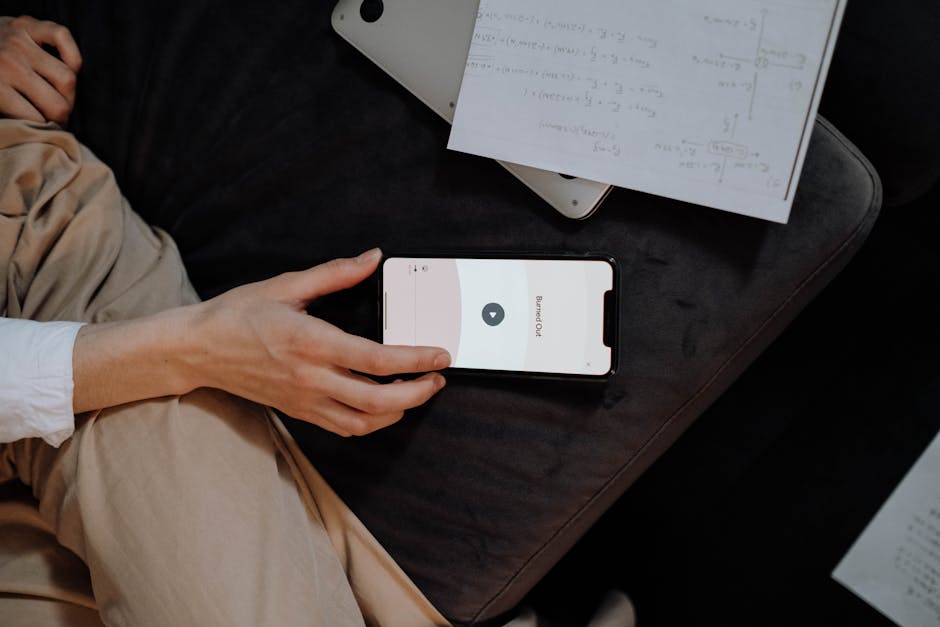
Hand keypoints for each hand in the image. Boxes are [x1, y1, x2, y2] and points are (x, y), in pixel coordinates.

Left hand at [0, 16, 81, 123]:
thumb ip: (10, 112)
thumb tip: (39, 130)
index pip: (38, 119)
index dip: (46, 128)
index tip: (48, 128)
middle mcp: (10, 63)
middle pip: (58, 103)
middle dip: (62, 115)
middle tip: (58, 115)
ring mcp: (19, 42)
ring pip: (68, 77)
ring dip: (69, 92)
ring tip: (62, 95)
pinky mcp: (27, 24)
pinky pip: (62, 36)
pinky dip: (71, 53)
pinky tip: (69, 66)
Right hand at [191, 248, 449, 435]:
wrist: (198, 350)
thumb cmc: (238, 315)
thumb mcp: (286, 285)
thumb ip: (335, 274)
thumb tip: (372, 258)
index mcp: (310, 342)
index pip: (375, 359)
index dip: (414, 360)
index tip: (439, 355)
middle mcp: (310, 377)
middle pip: (377, 400)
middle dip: (417, 392)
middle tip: (437, 378)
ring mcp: (304, 399)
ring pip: (363, 421)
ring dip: (398, 411)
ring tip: (417, 391)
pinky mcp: (299, 412)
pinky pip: (344, 427)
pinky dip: (372, 421)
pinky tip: (385, 405)